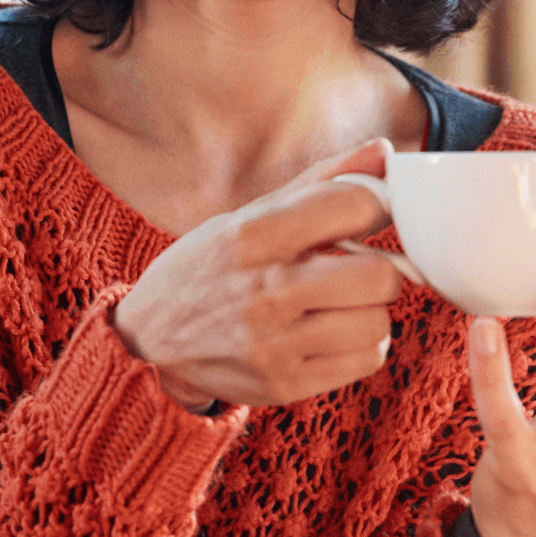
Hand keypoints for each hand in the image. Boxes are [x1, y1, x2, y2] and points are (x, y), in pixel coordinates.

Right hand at [113, 138, 402, 409]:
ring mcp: (272, 345)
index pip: (353, 206)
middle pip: (379, 277)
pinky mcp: (283, 385)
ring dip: (368, 310)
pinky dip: (362, 344)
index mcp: (251, 236)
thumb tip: (385, 151)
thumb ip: (321, 182)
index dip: (376, 206)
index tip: (370, 213)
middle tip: (358, 268)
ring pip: (377, 323)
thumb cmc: (210, 266)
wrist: (149, 337)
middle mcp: (261, 292)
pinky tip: (333, 332)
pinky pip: (367, 360)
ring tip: (339, 304)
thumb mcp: (250, 216)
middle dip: (379, 268)